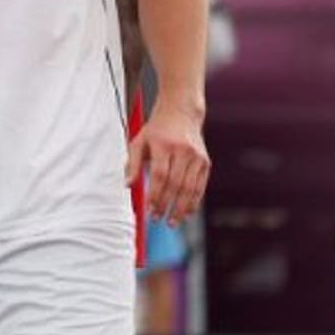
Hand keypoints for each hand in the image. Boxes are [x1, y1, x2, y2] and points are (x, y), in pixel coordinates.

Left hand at [125, 99, 208, 224]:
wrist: (181, 113)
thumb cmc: (156, 130)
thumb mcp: (138, 141)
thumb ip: (132, 163)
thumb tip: (128, 186)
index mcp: (163, 145)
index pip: (160, 175)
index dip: (156, 195)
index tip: (150, 210)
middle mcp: (183, 151)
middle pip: (176, 184)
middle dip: (167, 205)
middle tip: (159, 219)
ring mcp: (196, 157)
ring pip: (190, 188)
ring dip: (182, 208)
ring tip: (173, 222)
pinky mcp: (206, 162)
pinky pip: (200, 186)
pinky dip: (194, 201)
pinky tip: (187, 213)